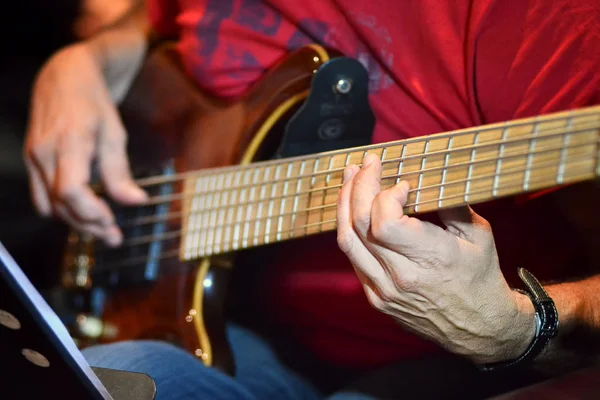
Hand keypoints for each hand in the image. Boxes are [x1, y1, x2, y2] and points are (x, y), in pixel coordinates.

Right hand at [24, 43, 145, 245]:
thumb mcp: (116, 134)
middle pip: (61, 205)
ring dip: (75, 222)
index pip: (71, 190)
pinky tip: (83, 212)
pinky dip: (62, 210)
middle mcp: (44, 153)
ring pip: (49, 205)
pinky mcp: (31, 161)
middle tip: (115, 237)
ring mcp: (33, 158)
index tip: (112, 223)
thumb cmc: (95, 104)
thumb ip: (120, 171)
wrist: (64, 78)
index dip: (91, 213)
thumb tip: (137, 202)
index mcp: (69, 142)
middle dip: (89, 226)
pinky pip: (41, 197)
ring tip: (103, 229)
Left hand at [336, 153, 536, 363]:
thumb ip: (450, 203)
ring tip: (349, 178)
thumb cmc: (481, 277)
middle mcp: (401, 277)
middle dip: (358, 186)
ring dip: (345, 204)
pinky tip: (353, 210)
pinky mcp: (376, 299)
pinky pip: (353, 258)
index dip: (385, 195)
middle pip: (360, 225)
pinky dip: (350, 229)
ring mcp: (384, 291)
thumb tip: (426, 173)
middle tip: (366, 164)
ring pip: (348, 241)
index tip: (403, 184)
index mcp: (431, 259)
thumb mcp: (478, 236)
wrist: (479, 328)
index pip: (384, 222)